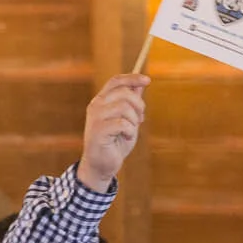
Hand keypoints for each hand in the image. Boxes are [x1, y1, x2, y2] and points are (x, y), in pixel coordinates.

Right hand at [79, 75, 149, 192]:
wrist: (102, 165)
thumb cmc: (115, 142)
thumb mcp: (127, 120)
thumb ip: (131, 103)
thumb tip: (140, 85)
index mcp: (101, 100)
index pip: (116, 81)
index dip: (132, 78)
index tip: (148, 80)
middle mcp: (96, 105)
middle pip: (124, 93)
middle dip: (139, 106)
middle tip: (140, 119)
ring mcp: (95, 117)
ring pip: (125, 107)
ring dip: (134, 121)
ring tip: (130, 131)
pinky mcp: (98, 131)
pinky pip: (123, 123)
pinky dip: (130, 131)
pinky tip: (126, 137)